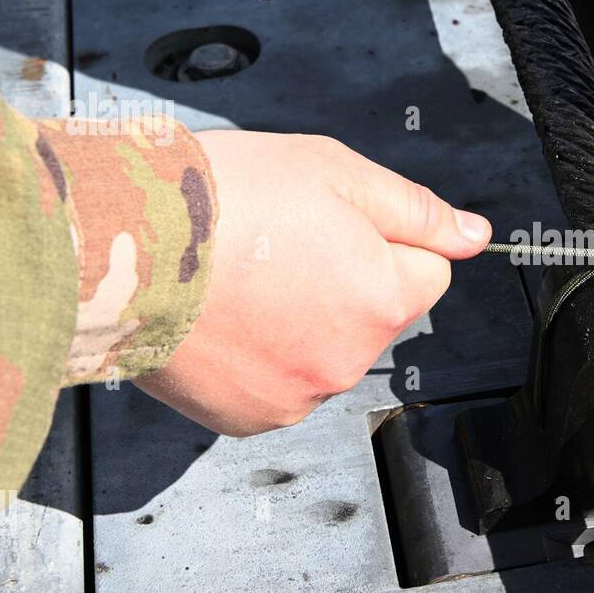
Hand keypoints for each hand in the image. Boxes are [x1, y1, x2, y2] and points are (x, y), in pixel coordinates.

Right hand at [135, 130, 490, 435]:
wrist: (118, 243)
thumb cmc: (223, 199)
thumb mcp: (337, 174)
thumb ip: (417, 211)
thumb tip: (475, 236)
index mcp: (382, 298)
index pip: (427, 275)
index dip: (385, 242)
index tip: (335, 225)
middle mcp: (348, 360)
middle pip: (374, 316)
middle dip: (343, 282)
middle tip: (279, 246)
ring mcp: (296, 396)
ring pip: (323, 351)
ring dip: (299, 322)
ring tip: (241, 280)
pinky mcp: (247, 418)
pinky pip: (276, 385)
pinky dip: (258, 357)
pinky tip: (223, 317)